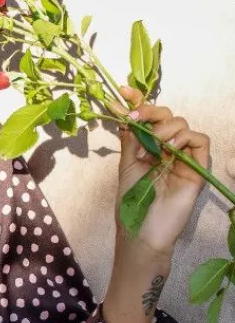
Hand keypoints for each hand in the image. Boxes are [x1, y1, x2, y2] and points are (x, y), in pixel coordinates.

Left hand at [110, 85, 210, 258]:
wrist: (142, 231)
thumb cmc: (132, 204)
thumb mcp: (127, 167)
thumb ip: (130, 140)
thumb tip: (126, 114)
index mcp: (148, 149)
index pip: (148, 120)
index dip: (138, 102)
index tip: (122, 91)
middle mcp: (166, 150)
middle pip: (167, 116)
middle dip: (151, 112)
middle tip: (138, 119)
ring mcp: (182, 158)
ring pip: (183, 124)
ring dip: (166, 128)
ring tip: (156, 146)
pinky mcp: (197, 168)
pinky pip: (200, 140)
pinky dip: (186, 138)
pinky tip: (172, 150)